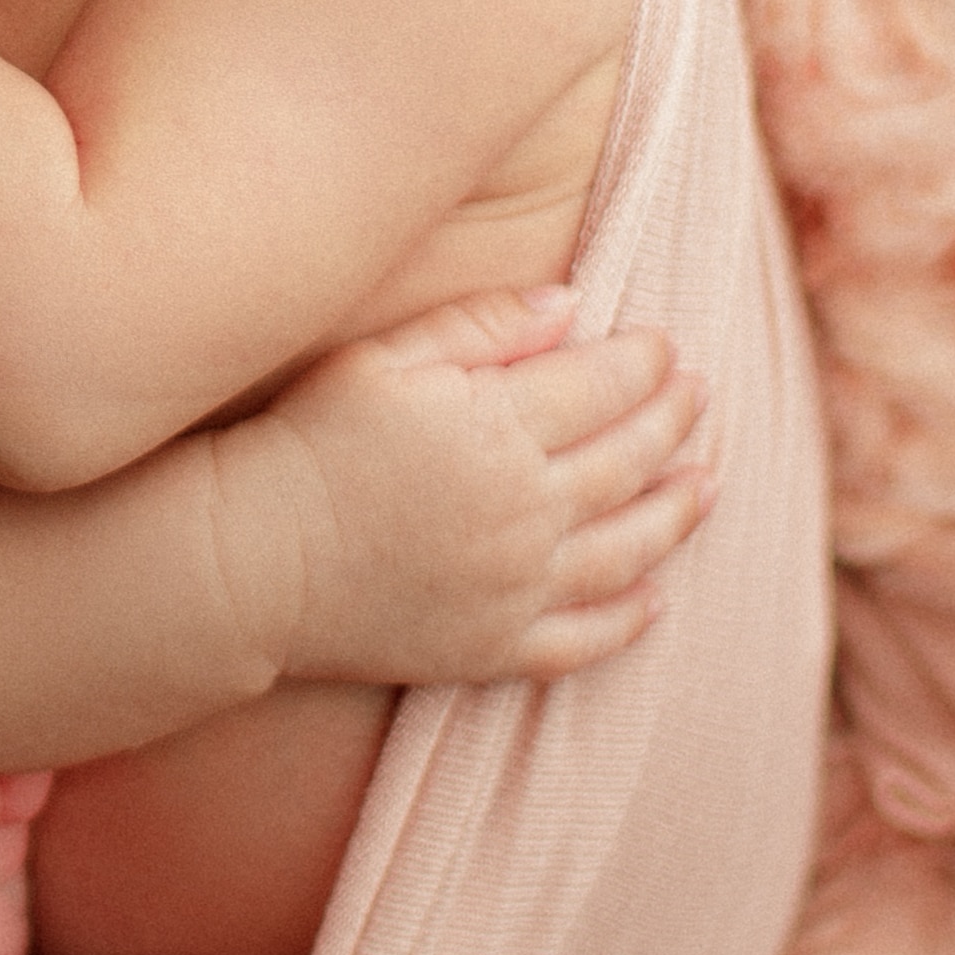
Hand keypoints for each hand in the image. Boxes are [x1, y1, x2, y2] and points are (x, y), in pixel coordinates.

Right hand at [244, 298, 715, 689]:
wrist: (248, 564)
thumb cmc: (305, 444)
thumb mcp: (381, 359)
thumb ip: (480, 325)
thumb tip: (574, 305)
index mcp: (496, 429)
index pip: (603, 386)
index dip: (646, 363)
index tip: (666, 347)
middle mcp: (523, 511)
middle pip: (629, 461)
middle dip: (674, 422)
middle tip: (700, 397)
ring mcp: (514, 588)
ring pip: (628, 550)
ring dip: (677, 513)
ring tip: (706, 485)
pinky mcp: (493, 649)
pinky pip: (585, 640)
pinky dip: (629, 619)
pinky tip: (655, 598)